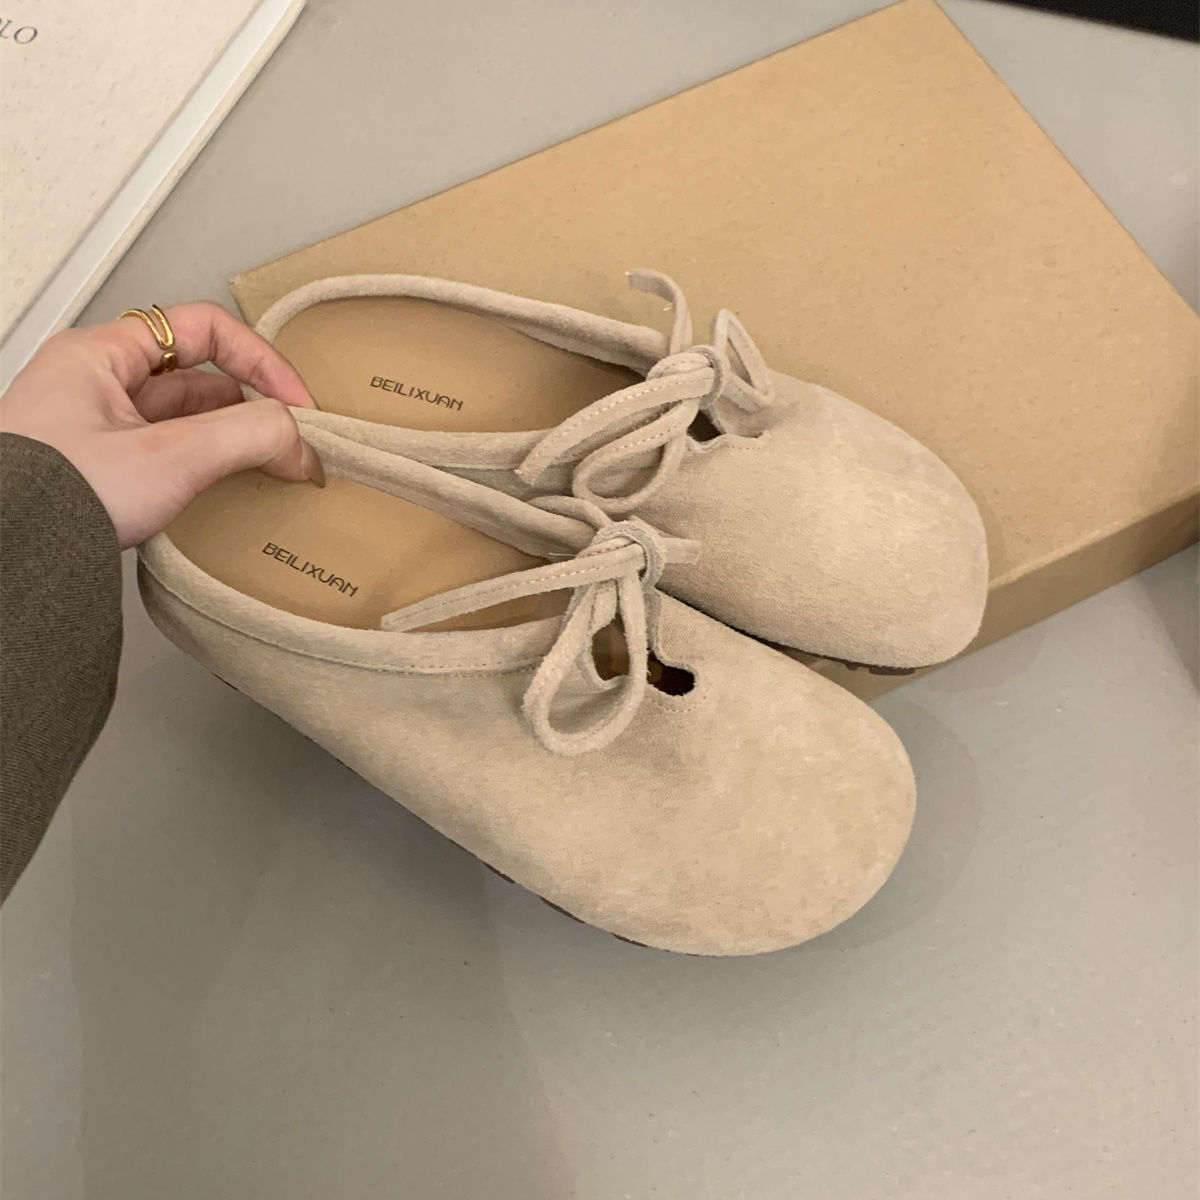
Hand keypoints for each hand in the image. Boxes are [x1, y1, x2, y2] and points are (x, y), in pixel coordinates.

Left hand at [0, 303, 323, 548]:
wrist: (6, 561)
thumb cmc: (49, 497)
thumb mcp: (169, 457)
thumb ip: (248, 436)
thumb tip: (299, 440)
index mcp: (100, 355)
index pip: (205, 329)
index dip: (261, 360)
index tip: (297, 404)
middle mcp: (96, 384)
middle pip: (201, 378)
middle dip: (251, 410)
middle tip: (290, 445)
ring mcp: (97, 429)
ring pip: (186, 420)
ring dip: (229, 443)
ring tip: (263, 472)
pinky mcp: (103, 470)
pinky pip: (169, 455)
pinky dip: (205, 470)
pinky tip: (223, 494)